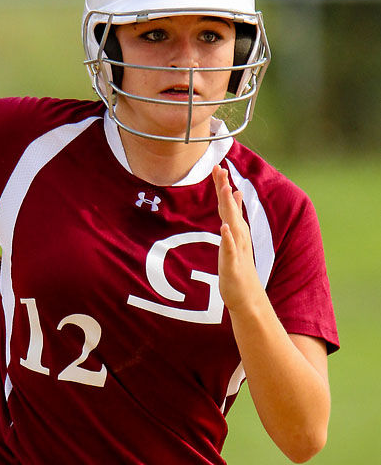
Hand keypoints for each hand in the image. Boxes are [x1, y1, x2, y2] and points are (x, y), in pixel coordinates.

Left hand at [212, 164, 263, 313]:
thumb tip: (235, 193)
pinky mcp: (233, 266)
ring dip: (230, 208)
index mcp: (236, 231)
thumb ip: (234, 216)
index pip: (228, 205)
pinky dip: (228, 239)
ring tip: (227, 191)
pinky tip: (225, 228)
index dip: (223, 186)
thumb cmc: (237, 267)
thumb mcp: (233, 238)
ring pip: (232, 225)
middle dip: (225, 189)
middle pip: (230, 209)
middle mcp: (238, 237)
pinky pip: (230, 250)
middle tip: (221, 169)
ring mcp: (236, 250)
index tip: (218, 166)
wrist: (247, 297)